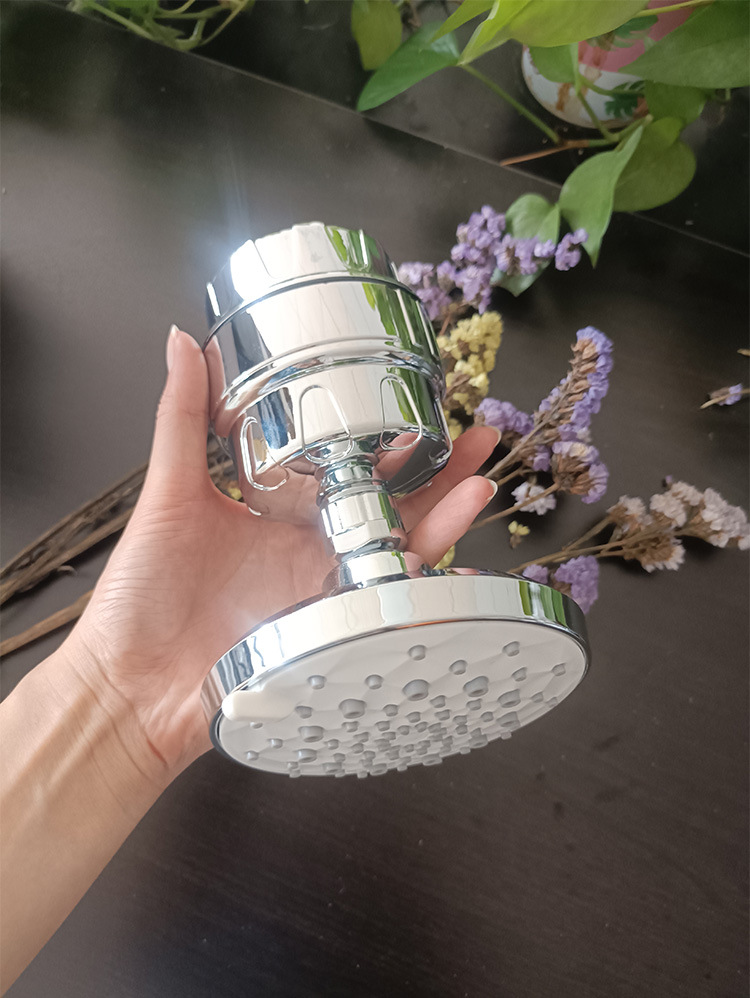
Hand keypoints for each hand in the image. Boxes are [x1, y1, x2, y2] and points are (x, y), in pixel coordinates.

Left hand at [68, 328, 499, 777]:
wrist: (131, 683)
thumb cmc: (139, 596)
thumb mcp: (167, 493)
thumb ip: (182, 418)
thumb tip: (182, 344)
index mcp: (277, 510)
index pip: (344, 464)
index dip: (384, 436)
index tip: (415, 401)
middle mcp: (307, 547)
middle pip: (388, 503)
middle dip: (437, 471)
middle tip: (473, 437)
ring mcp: (320, 588)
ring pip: (397, 547)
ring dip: (444, 517)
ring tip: (477, 482)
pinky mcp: (325, 629)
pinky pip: (380, 598)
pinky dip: (412, 575)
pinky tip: (435, 549)